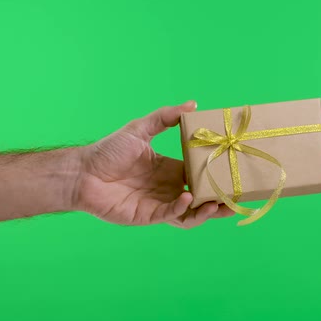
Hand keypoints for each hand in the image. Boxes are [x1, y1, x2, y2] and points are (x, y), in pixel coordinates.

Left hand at [74, 101, 234, 228]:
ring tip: (220, 204)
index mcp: (170, 169)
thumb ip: (165, 117)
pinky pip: (170, 216)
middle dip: (220, 199)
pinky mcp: (147, 216)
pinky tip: (188, 197)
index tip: (233, 170)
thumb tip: (193, 104)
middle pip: (201, 197)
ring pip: (190, 213)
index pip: (200, 174)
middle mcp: (168, 188)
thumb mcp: (141, 128)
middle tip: (237, 196)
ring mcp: (159, 204)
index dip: (216, 175)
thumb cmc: (109, 150)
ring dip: (207, 211)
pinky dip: (182, 209)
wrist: (82, 171)